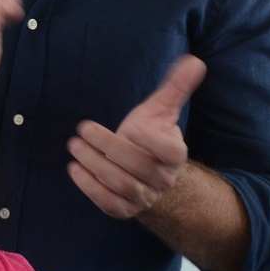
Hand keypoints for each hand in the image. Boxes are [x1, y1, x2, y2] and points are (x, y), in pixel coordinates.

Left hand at [67, 56, 206, 218]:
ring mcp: (145, 197)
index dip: (151, 141)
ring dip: (95, 164)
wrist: (146, 173)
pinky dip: (90, 188)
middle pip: (138, 167)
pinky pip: (109, 203)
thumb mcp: (161, 111)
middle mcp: (163, 179)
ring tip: (75, 145)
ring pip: (122, 184)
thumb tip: (194, 61)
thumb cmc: (151, 136)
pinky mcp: (125, 209)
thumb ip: (175, 87)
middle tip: (83, 129)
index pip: (170, 152)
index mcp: (175, 154)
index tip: (131, 127)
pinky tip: (75, 168)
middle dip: (108, 147)